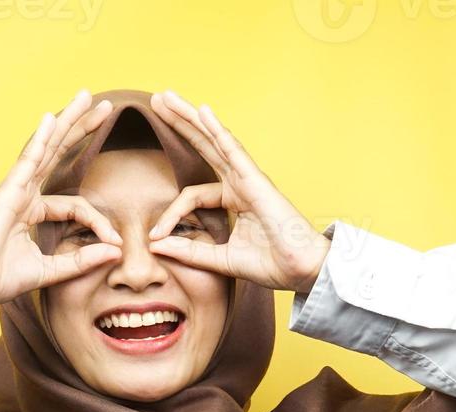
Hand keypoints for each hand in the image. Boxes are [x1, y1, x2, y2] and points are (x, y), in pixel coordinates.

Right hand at [0, 90, 123, 308]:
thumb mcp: (50, 271)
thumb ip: (81, 261)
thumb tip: (115, 251)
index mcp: (32, 211)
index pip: (75, 206)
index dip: (98, 222)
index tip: (114, 243)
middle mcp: (25, 194)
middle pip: (59, 154)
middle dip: (81, 130)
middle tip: (105, 107)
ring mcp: (15, 189)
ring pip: (46, 148)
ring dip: (67, 122)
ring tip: (85, 97)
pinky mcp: (8, 192)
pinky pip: (27, 160)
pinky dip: (40, 139)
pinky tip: (52, 118)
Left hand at [146, 90, 330, 293]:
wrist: (301, 270)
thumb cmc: (271, 263)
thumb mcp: (219, 259)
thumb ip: (189, 251)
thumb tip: (156, 245)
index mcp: (232, 199)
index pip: (191, 196)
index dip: (171, 215)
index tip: (155, 238)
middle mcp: (239, 183)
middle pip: (202, 147)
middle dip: (180, 124)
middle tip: (158, 101)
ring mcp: (248, 177)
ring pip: (213, 140)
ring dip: (189, 117)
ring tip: (167, 96)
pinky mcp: (256, 179)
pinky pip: (233, 150)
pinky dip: (217, 130)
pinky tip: (202, 111)